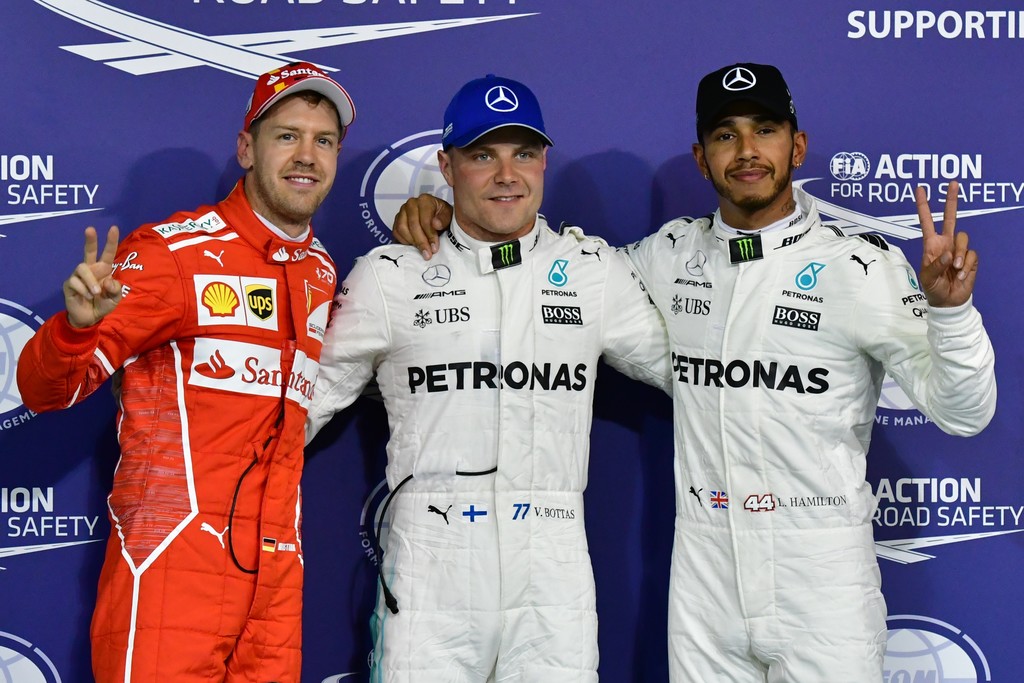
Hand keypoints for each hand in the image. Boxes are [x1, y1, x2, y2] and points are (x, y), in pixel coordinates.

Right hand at [63, 226, 122, 327]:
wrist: (89, 318)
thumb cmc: (103, 304)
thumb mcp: (115, 299)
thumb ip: (116, 289)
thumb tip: (108, 280)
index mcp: (104, 270)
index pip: (108, 253)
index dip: (111, 241)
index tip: (114, 228)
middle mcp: (91, 269)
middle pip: (88, 251)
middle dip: (90, 240)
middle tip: (90, 229)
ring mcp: (78, 276)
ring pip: (82, 268)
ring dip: (90, 281)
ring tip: (96, 293)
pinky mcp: (69, 284)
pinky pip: (74, 282)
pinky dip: (83, 290)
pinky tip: (87, 297)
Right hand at [392, 194, 451, 260]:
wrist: (436, 217)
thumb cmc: (442, 216)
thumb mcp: (448, 216)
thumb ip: (444, 219)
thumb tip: (435, 224)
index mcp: (425, 200)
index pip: (425, 220)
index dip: (430, 235)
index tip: (434, 248)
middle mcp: (411, 203)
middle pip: (412, 225)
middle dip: (421, 241)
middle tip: (427, 254)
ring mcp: (402, 211)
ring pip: (402, 229)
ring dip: (412, 242)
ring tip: (422, 251)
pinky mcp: (397, 220)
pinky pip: (396, 232)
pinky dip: (404, 241)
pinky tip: (414, 246)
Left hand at [915, 181, 976, 307]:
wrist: (948, 301)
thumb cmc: (933, 288)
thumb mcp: (928, 278)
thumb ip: (936, 265)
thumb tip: (948, 253)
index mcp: (931, 244)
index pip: (927, 221)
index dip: (923, 206)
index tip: (920, 189)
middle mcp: (946, 243)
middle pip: (951, 217)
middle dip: (951, 200)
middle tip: (952, 183)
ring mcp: (959, 249)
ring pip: (963, 238)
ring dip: (960, 254)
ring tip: (955, 269)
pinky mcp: (970, 258)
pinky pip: (972, 255)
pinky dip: (966, 266)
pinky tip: (961, 276)